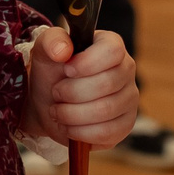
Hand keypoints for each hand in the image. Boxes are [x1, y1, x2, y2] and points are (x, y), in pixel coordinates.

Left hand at [25, 25, 138, 148]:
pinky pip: (107, 132)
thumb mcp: (44, 51)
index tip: (66, 70)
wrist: (48, 103)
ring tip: (57, 110)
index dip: (87, 63)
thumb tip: (63, 50)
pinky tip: (68, 126)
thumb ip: (50, 42)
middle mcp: (126, 70)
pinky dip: (79, 132)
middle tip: (56, 92)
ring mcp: (129, 98)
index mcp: (111, 45)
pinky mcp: (125, 125)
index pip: (112, 51)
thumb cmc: (51, 72)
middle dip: (72, 92)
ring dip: (71, 113)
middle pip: (107, 83)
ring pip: (105, 110)